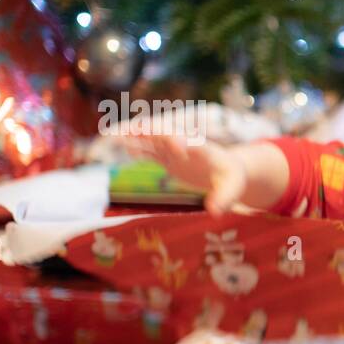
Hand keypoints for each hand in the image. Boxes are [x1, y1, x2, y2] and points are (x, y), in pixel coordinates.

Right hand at [120, 132, 247, 215]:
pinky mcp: (166, 157)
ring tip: (110, 133)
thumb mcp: (233, 189)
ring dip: (132, 135)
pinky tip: (120, 144)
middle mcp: (185, 145)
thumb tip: (214, 213)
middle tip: (124, 131)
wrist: (228, 171)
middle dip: (145, 130)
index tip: (168, 141)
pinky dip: (134, 146)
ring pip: (150, 138)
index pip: (188, 140)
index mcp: (203, 150)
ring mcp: (174, 150)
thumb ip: (224, 199)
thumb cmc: (232, 178)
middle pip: (162, 132)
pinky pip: (148, 150)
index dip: (176, 139)